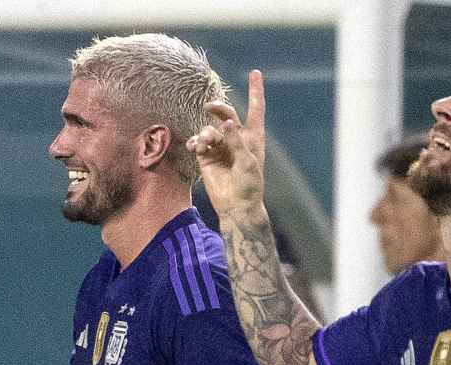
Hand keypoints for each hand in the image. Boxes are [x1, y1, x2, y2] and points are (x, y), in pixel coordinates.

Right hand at [187, 70, 266, 213]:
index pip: (255, 109)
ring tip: (204, 145)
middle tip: (209, 108)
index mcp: (253, 137)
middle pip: (227, 113)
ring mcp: (221, 146)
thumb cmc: (249, 185)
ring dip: (206, 134)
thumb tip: (227, 122)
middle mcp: (236, 138)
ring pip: (210, 128)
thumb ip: (236, 141)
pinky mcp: (207, 156)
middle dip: (218, 107)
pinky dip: (196, 142)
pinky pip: (199, 141)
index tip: (255, 72)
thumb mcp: (247, 162)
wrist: (236, 205)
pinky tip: (195, 147)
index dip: (255, 91)